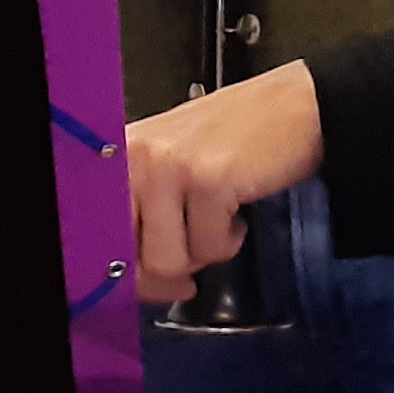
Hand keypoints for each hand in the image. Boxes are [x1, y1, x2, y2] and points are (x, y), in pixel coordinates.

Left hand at [127, 61, 324, 302]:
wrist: (295, 106)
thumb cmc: (236, 136)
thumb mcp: (171, 165)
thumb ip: (145, 212)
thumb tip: (136, 278)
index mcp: (119, 154)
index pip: (98, 234)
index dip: (125, 273)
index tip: (150, 285)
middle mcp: (134, 157)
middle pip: (128, 256)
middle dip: (162, 276)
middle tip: (186, 278)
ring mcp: (169, 167)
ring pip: (167, 261)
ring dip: (200, 256)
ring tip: (216, 226)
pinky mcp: (208, 180)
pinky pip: (210, 248)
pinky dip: (228, 242)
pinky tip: (236, 215)